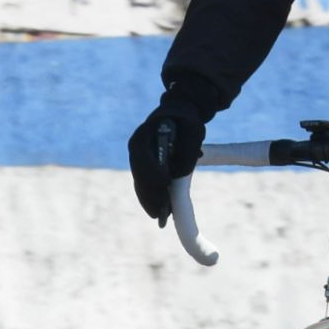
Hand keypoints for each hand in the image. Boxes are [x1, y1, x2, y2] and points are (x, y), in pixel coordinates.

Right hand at [127, 107, 205, 223]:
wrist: (181, 111)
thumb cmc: (187, 120)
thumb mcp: (192, 132)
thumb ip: (185, 150)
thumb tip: (177, 176)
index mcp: (145, 134)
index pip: (144, 157)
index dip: (152, 173)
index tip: (165, 185)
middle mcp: (136, 146)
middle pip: (140, 174)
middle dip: (150, 194)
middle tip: (160, 213)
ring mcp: (138, 156)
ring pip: (141, 182)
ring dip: (149, 200)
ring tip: (159, 217)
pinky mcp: (143, 165)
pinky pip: (145, 183)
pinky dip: (151, 196)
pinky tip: (159, 210)